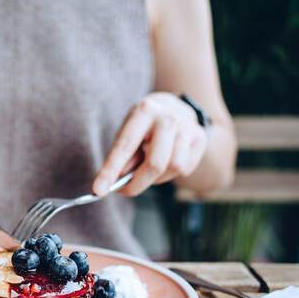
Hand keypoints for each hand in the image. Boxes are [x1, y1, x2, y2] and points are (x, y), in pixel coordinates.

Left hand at [93, 92, 207, 195]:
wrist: (174, 107)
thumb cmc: (144, 125)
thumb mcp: (128, 131)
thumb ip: (123, 156)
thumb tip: (119, 180)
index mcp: (144, 111)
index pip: (125, 147)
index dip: (110, 171)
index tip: (98, 190)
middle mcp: (168, 117)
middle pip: (155, 163)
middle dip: (137, 184)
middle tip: (124, 190)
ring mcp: (188, 127)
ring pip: (173, 168)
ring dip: (156, 178)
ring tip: (148, 169)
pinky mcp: (200, 138)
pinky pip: (184, 168)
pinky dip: (170, 173)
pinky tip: (165, 161)